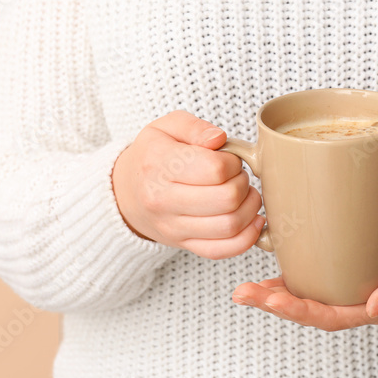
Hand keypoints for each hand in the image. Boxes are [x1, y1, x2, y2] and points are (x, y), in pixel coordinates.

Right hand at [112, 110, 265, 258]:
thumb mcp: (166, 127)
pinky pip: (222, 250)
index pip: (215, 169)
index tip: (229, 159)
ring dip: (249, 208)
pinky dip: (246, 238)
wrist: (126, 193)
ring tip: (245, 195)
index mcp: (159, 165)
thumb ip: (195, 127)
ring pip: (229, 226)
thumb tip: (219, 139)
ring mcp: (173, 227)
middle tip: (238, 176)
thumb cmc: (152, 156)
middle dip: (243, 184)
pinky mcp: (183, 244)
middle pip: (227, 199)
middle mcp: (163, 201)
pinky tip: (252, 221)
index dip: (233, 162)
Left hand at [231, 217, 377, 330]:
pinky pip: (314, 272)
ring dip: (274, 292)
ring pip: (307, 293)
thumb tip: (373, 307)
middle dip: (274, 303)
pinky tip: (267, 264)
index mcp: (375, 307)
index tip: (274, 300)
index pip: (331, 317)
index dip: (300, 311)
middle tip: (242, 293)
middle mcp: (357, 300)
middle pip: (310, 309)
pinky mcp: (347, 262)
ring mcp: (350, 283)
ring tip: (243, 289)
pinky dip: (289, 271)